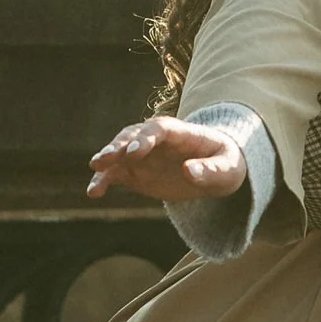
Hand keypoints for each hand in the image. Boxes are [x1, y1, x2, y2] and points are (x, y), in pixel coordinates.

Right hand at [86, 115, 249, 202]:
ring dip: (106, 160)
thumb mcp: (227, 169)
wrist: (216, 170)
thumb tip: (188, 171)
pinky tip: (93, 192)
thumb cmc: (225, 164)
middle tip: (104, 159)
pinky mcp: (135, 170)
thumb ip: (211, 171)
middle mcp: (156, 139)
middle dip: (118, 146)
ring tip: (95, 170)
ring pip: (119, 152)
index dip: (145, 138)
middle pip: (133, 136)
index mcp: (180, 132)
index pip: (159, 129)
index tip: (134, 152)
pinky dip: (104, 180)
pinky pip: (116, 173)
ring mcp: (143, 154)